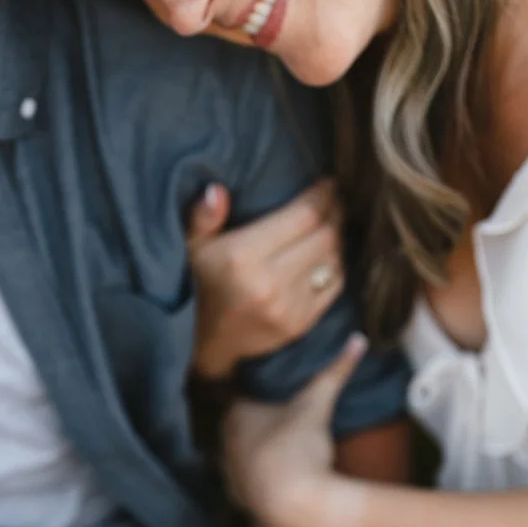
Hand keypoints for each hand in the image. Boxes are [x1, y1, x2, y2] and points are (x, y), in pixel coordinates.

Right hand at [187, 182, 343, 381]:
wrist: (202, 342)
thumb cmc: (197, 282)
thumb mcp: (190, 245)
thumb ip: (202, 217)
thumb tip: (217, 190)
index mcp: (243, 256)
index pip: (303, 216)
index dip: (323, 195)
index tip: (329, 184)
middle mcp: (269, 282)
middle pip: (324, 236)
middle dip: (334, 214)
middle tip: (333, 202)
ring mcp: (287, 307)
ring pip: (333, 260)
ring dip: (337, 239)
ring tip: (331, 225)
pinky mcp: (299, 325)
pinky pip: (333, 287)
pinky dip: (335, 267)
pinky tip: (327, 255)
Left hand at [223, 335, 366, 526]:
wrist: (294, 505)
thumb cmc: (299, 447)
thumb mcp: (318, 404)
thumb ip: (336, 371)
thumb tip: (358, 339)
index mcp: (236, 413)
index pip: (241, 393)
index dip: (259, 390)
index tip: (277, 388)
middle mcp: (225, 441)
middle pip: (239, 423)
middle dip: (257, 419)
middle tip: (282, 413)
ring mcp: (229, 471)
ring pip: (239, 452)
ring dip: (256, 449)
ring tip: (281, 444)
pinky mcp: (238, 496)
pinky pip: (245, 480)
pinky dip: (258, 477)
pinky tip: (275, 474)